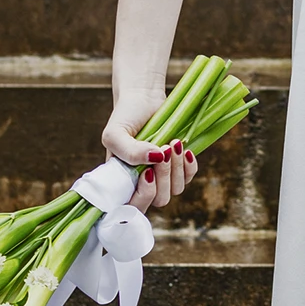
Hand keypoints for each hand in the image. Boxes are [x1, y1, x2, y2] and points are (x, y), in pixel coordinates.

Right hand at [102, 86, 199, 210]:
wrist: (142, 98)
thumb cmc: (125, 117)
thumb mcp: (115, 134)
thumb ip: (128, 151)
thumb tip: (155, 160)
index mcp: (123, 182)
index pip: (133, 207)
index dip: (143, 196)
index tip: (147, 172)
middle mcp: (142, 183)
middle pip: (159, 199)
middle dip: (163, 177)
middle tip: (162, 149)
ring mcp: (161, 175)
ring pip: (175, 190)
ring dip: (176, 168)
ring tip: (172, 143)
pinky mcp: (177, 165)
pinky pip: (188, 177)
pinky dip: (189, 165)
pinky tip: (184, 149)